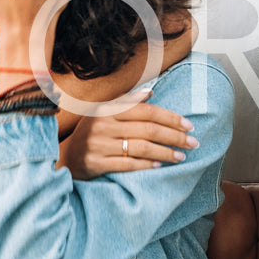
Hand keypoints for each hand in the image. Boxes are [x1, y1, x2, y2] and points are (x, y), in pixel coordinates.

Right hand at [59, 89, 197, 179]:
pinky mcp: (96, 163)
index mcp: (107, 110)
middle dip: (174, 136)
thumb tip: (150, 92)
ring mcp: (98, 145)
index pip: (146, 111)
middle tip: (193, 143)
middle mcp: (102, 126)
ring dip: (165, 153)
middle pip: (147, 130)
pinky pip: (128, 164)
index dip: (170, 118)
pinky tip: (159, 166)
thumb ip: (125, 102)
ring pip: (141, 148)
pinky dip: (146, 165)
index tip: (188, 125)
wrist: (66, 157)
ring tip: (181, 156)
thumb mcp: (103, 113)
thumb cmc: (90, 134)